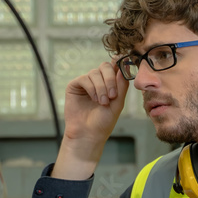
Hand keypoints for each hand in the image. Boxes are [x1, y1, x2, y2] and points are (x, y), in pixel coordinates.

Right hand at [53, 60, 130, 179]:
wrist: (88, 134)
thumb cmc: (104, 121)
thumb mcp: (118, 103)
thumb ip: (121, 85)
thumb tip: (122, 66)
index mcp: (110, 84)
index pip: (115, 67)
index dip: (119, 64)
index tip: (123, 63)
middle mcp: (98, 81)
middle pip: (105, 66)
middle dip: (110, 79)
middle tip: (112, 95)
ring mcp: (86, 82)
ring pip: (95, 73)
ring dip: (101, 88)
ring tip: (103, 103)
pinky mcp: (75, 86)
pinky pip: (85, 78)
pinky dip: (92, 88)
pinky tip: (95, 100)